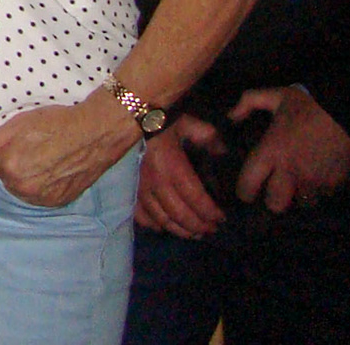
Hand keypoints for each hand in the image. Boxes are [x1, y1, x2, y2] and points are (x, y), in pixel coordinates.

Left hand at [0, 90, 141, 207]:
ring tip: (50, 157)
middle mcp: (24, 188)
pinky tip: (58, 169)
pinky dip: (47, 186)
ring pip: (26, 187)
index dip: (11, 148)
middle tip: (40, 147)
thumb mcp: (18, 125)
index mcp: (9, 168)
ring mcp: (43, 198)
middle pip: (11, 177)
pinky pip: (43, 196)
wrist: (95, 132)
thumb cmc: (56, 123)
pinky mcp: (60, 201)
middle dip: (20, 163)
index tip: (27, 139)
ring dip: (33, 176)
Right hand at [134, 114, 228, 237]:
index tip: (222, 218)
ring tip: (194, 233)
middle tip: (211, 229)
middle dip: (199, 226)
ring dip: (180, 230)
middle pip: (180, 215)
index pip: (196, 199)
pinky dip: (154, 225)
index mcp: (173, 167)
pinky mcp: (128, 190)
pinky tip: (164, 227)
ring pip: (162, 220)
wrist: (126, 115)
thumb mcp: (187, 123)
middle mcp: (156, 183)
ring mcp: (139, 189)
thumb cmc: (159, 120)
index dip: (211, 213)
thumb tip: (223, 153)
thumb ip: (208, 137)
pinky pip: (141, 216)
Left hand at [231, 86, 349, 211]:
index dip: (245, 191)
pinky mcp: (336, 185)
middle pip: (276, 204)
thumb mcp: (276, 96)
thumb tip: (230, 116)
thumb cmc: (310, 105)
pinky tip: (320, 180)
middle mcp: (290, 171)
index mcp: (271, 151)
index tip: (247, 190)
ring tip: (300, 184)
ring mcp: (314, 181)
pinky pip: (324, 197)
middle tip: (277, 189)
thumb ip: (249, 102)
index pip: (249, 184)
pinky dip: (321, 192)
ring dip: (300, 197)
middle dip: (275, 199)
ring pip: (302, 204)